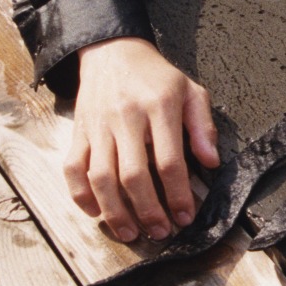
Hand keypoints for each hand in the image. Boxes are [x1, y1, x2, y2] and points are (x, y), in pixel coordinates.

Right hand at [65, 37, 218, 241]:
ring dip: (115, 212)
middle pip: (134, 175)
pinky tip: (95, 212)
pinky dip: (80, 195)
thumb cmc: (157, 77)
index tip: (185, 216)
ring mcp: (99, 126)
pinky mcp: (79, 131)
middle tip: (160, 232)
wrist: (114, 52)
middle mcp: (127, 118)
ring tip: (130, 233)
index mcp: (160, 106)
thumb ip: (203, 126)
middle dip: (148, 211)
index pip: (169, 161)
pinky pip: (73, 167)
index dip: (178, 194)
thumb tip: (211, 161)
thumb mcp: (191, 91)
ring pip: (101, 177)